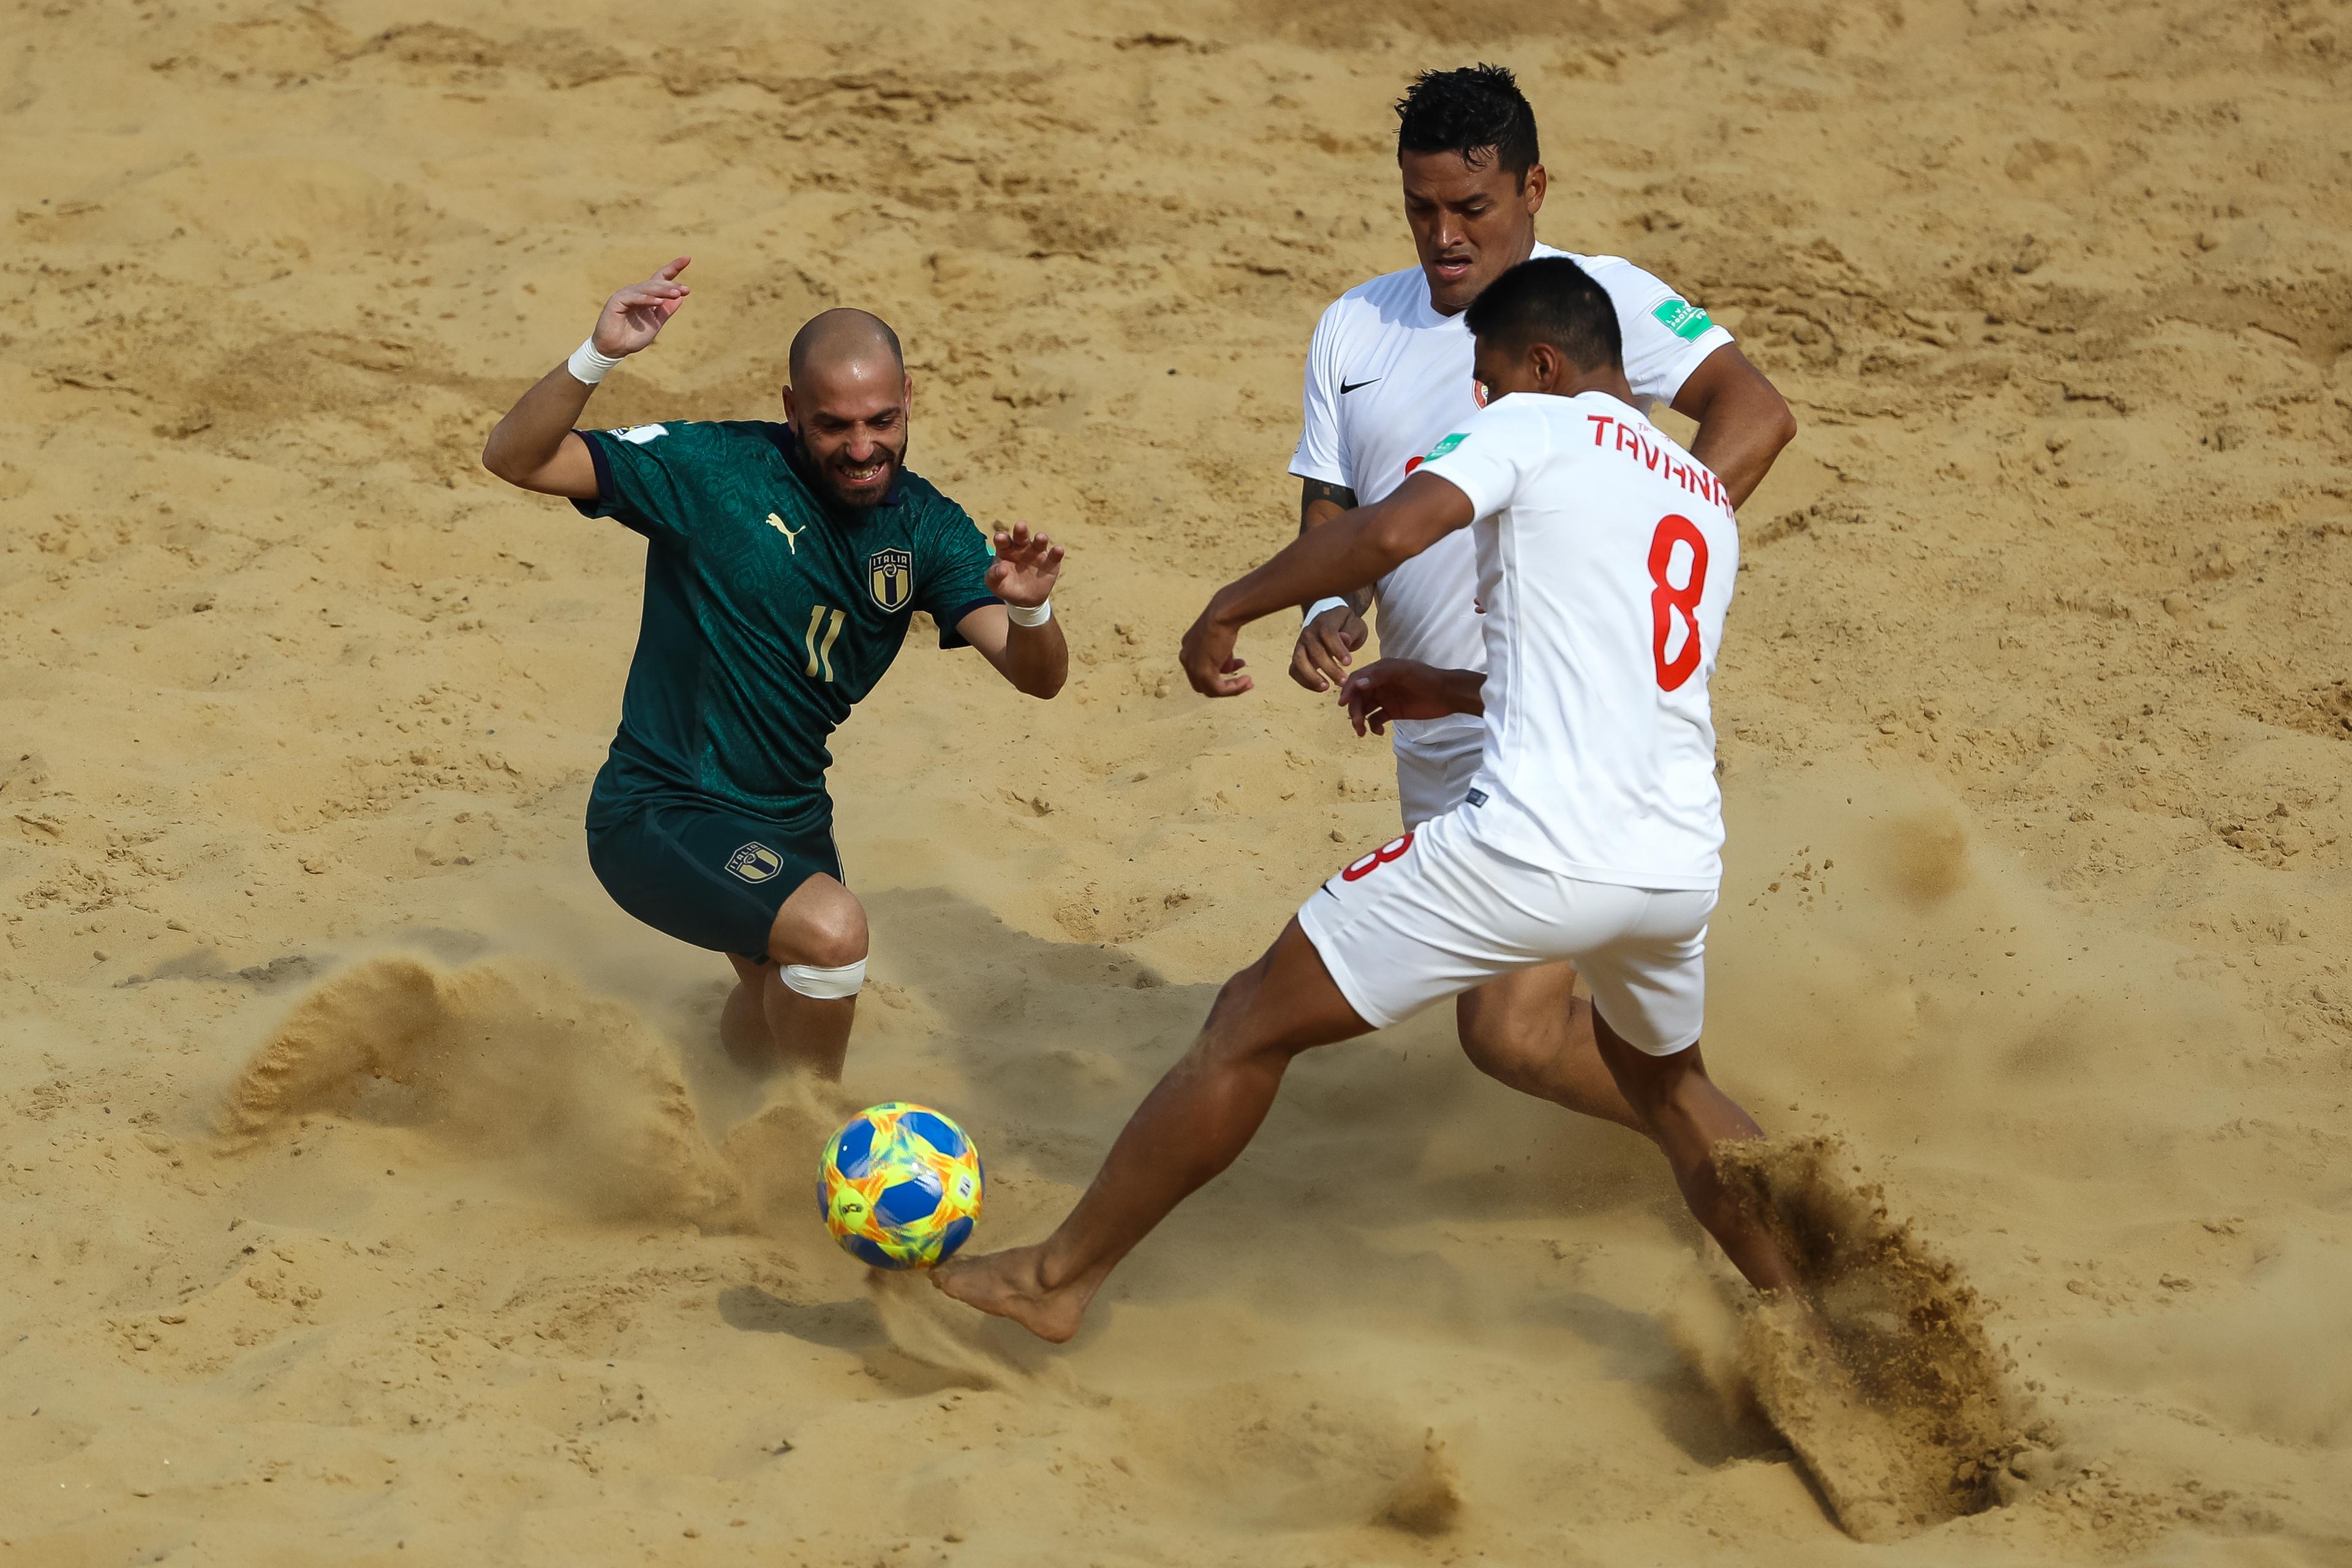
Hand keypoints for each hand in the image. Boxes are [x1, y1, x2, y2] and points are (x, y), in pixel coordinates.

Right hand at [590, 256, 691, 356]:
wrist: (614, 349)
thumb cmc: (633, 337)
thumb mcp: (655, 323)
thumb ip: (666, 310)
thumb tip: (681, 297)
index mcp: (646, 296)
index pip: (661, 278)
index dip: (673, 268)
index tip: (688, 258)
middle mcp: (636, 292)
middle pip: (656, 283)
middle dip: (671, 285)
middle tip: (685, 290)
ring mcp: (626, 295)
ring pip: (646, 289)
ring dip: (662, 291)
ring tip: (677, 293)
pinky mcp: (617, 301)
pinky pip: (634, 298)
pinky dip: (647, 299)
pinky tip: (659, 302)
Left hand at [986, 522, 1063, 608]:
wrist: (1024, 600)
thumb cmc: (1006, 587)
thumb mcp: (995, 584)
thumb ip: (994, 576)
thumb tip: (1001, 569)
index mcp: (1006, 549)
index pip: (1003, 541)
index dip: (1001, 538)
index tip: (1000, 538)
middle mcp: (1022, 548)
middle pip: (1021, 536)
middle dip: (1021, 530)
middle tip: (1020, 526)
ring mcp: (1037, 553)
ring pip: (1040, 542)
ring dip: (1041, 538)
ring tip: (1040, 538)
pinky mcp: (1051, 562)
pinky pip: (1054, 555)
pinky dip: (1057, 552)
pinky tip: (1058, 550)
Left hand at [1179, 597, 1250, 697]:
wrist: (1223, 614)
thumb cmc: (1224, 618)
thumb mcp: (1221, 639)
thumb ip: (1222, 655)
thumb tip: (1228, 667)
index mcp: (1188, 647)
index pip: (1201, 667)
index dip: (1220, 669)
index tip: (1238, 664)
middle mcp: (1186, 657)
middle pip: (1204, 681)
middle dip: (1224, 681)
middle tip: (1244, 678)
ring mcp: (1192, 667)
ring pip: (1211, 689)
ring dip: (1232, 688)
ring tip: (1248, 682)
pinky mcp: (1202, 673)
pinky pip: (1219, 690)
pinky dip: (1234, 688)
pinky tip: (1247, 681)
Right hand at [1288, 604, 1368, 691]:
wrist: (1330, 623)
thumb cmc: (1345, 626)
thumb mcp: (1354, 625)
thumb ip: (1351, 632)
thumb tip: (1345, 639)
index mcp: (1324, 622)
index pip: (1328, 634)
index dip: (1337, 649)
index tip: (1348, 663)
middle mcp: (1309, 632)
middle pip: (1315, 650)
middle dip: (1329, 668)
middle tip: (1343, 681)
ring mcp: (1300, 644)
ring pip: (1299, 661)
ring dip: (1312, 676)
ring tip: (1326, 687)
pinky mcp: (1297, 657)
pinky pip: (1294, 670)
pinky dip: (1304, 681)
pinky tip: (1320, 688)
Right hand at [1338, 659, 1472, 735]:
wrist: (1447, 694)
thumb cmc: (1425, 678)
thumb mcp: (1403, 671)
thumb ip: (1380, 675)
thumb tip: (1358, 685)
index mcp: (1379, 671)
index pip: (1357, 680)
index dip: (1348, 690)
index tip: (1342, 704)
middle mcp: (1379, 684)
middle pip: (1358, 697)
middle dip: (1354, 710)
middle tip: (1357, 724)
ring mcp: (1385, 699)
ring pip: (1364, 709)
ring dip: (1360, 720)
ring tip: (1363, 732)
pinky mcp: (1392, 712)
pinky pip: (1376, 720)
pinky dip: (1373, 726)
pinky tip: (1379, 732)